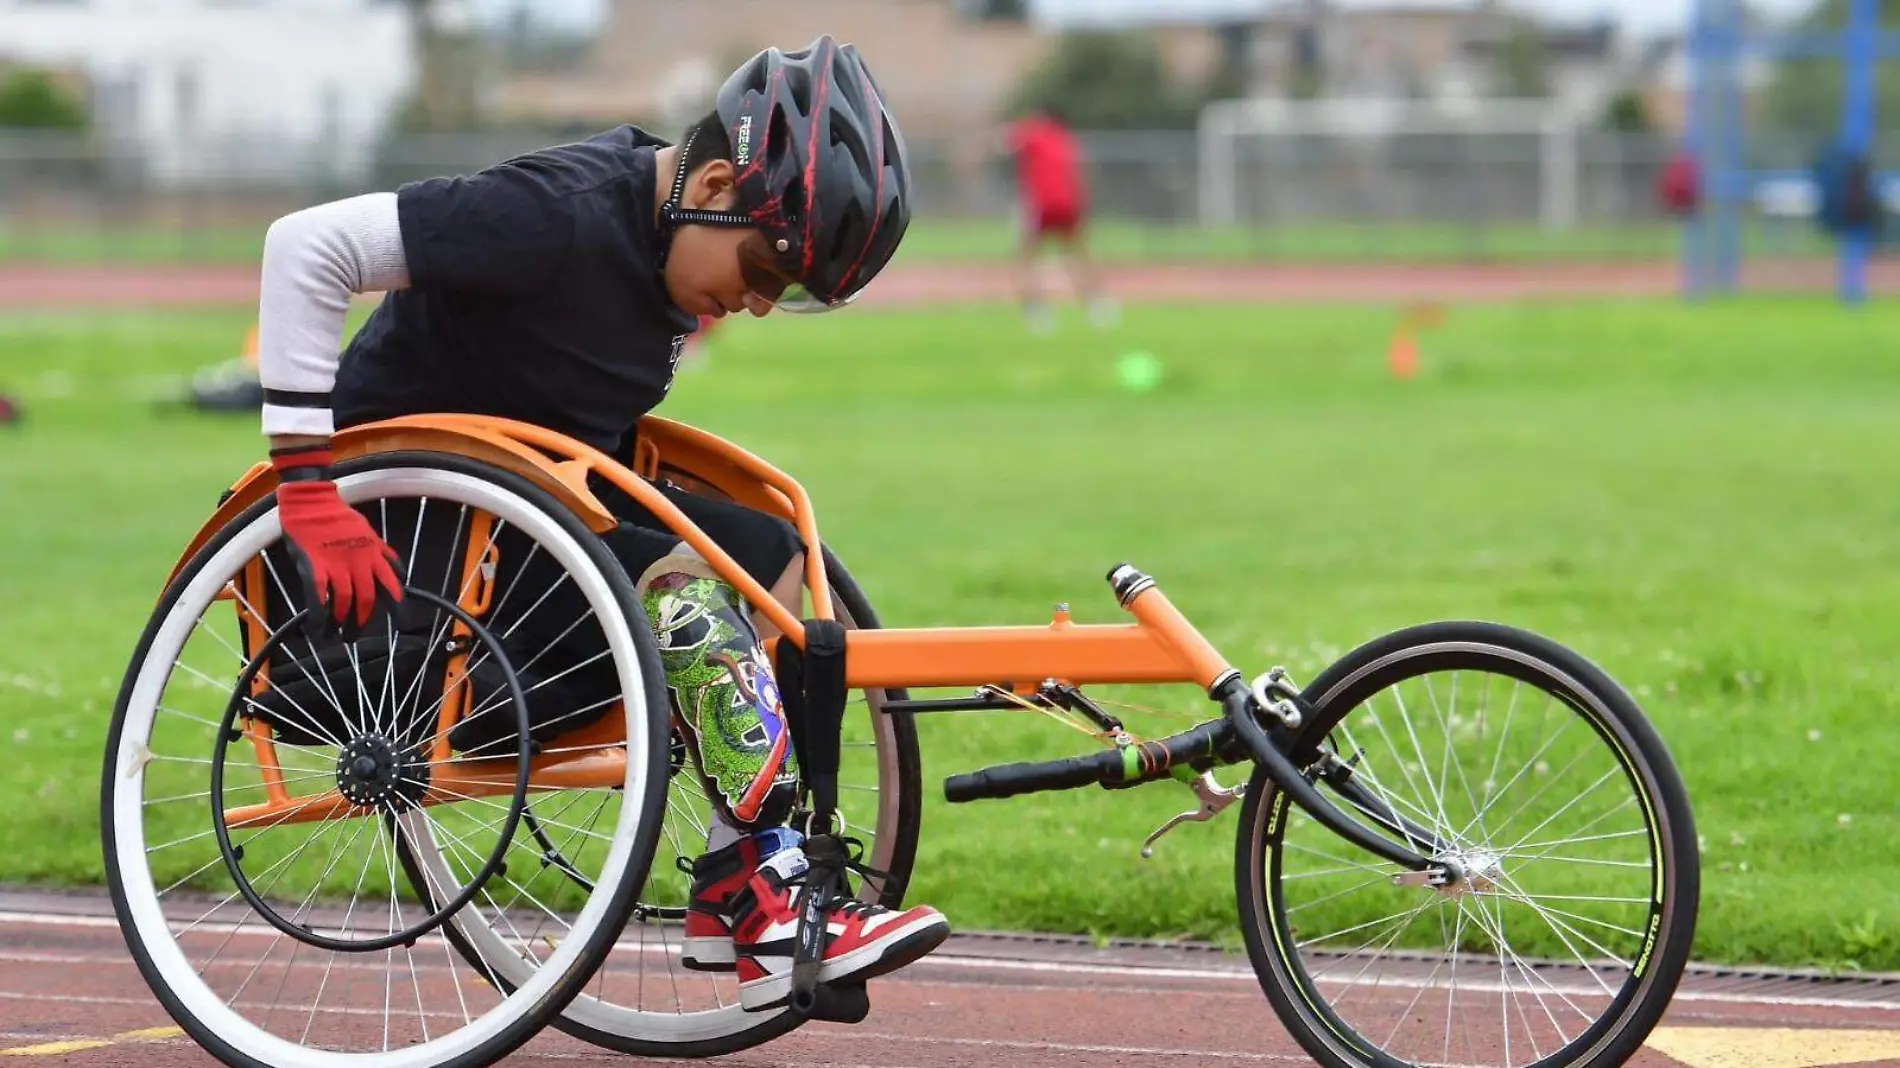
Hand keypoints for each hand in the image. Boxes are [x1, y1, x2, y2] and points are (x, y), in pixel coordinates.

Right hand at [273, 447, 403, 640]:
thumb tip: (392, 566)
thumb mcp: (369, 532)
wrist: (313, 501)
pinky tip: (316, 627)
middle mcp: (360, 562)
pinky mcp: (315, 566)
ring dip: (340, 621)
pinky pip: (319, 597)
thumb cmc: (338, 515)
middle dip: (361, 622)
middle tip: (353, 635)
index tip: (402, 622)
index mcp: (374, 554)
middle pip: (367, 600)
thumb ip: (380, 551)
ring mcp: (337, 564)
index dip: (398, 606)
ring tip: (334, 634)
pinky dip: (319, 615)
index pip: (392, 584)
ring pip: (345, 602)